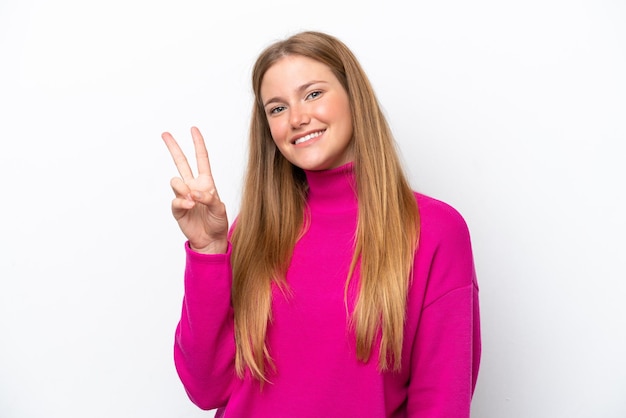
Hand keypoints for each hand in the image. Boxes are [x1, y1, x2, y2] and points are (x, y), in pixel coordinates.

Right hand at [161, 127, 227, 253]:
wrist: (211, 240)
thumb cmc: (218, 222)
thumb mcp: (220, 208)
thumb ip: (209, 198)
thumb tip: (194, 193)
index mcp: (206, 182)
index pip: (201, 159)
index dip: (198, 144)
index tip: (193, 129)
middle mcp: (193, 186)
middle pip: (181, 163)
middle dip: (174, 148)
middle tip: (165, 134)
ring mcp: (184, 196)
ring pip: (176, 182)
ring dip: (183, 189)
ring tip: (192, 200)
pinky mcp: (177, 209)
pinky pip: (175, 200)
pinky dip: (182, 202)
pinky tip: (189, 206)